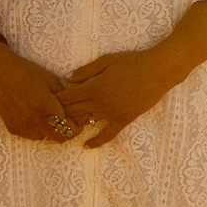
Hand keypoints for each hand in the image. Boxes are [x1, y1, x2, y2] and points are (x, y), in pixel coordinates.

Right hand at [0, 44, 72, 141]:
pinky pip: (31, 135)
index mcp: (47, 108)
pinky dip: (38, 129)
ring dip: (51, 130)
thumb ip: (65, 96)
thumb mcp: (51, 80)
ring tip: (50, 114)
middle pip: (59, 139)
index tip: (79, 120)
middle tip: (68, 119)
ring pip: (45, 137)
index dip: (77, 127)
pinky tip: (36, 115)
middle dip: (67, 131)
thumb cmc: (27, 72)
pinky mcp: (12, 128)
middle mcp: (35, 122)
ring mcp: (22, 127)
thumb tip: (76, 107)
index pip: (69, 130)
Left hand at [55, 47, 185, 148]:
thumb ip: (86, 70)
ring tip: (63, 127)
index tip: (48, 100)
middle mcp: (100, 103)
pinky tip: (86, 146)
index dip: (55, 100)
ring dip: (73, 125)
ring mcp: (111, 114)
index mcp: (94, 87)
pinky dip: (96, 142)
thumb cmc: (133, 61)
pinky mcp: (123, 120)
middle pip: (72, 112)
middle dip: (60, 113)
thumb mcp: (108, 60)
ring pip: (85, 122)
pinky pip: (108, 134)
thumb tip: (68, 78)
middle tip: (51, 115)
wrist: (159, 71)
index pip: (67, 97)